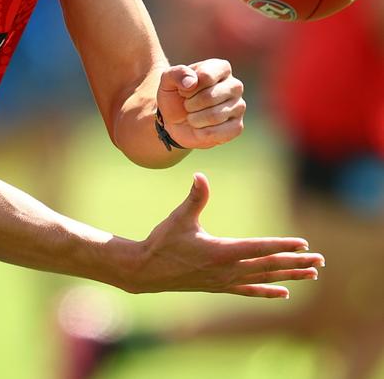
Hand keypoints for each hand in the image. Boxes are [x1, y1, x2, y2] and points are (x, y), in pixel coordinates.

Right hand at [125, 173, 323, 296]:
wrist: (148, 270)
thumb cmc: (163, 241)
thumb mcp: (179, 217)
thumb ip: (195, 197)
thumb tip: (200, 176)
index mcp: (222, 251)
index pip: (260, 249)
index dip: (283, 246)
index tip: (304, 244)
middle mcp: (228, 269)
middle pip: (269, 266)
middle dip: (296, 263)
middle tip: (320, 261)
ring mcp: (226, 281)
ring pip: (265, 279)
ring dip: (289, 276)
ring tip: (312, 275)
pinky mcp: (220, 286)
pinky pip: (250, 290)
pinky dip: (269, 291)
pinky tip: (284, 292)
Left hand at [156, 59, 244, 149]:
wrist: (175, 121)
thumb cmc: (176, 96)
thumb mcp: (168, 80)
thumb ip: (177, 74)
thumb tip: (191, 82)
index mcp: (221, 68)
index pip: (206, 76)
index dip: (188, 87)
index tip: (183, 90)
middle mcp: (235, 85)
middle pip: (210, 96)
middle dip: (190, 104)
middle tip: (187, 105)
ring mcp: (239, 106)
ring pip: (214, 116)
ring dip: (194, 119)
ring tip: (192, 116)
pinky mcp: (237, 127)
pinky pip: (217, 132)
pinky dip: (201, 132)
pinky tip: (200, 127)